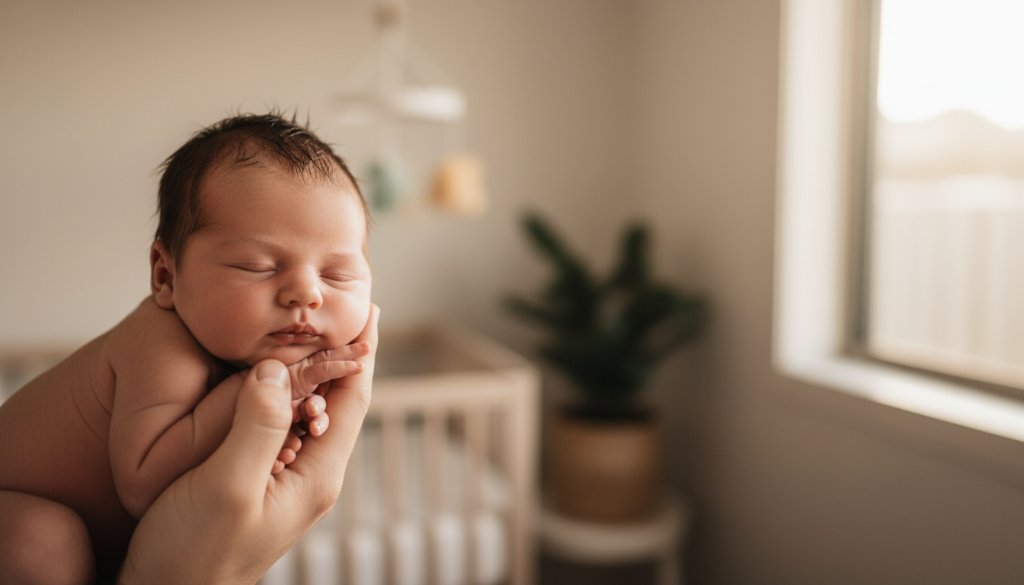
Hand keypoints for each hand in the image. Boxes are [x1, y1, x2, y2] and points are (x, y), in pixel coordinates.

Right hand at [118, 305, 379, 584]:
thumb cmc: (194, 552)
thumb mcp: (228, 487)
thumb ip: (257, 427)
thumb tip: (276, 369)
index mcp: (317, 475)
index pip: (353, 399)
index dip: (362, 351)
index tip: (369, 308)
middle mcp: (312, 477)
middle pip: (339, 403)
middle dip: (345, 356)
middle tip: (347, 311)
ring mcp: (288, 483)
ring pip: (310, 413)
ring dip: (315, 373)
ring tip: (316, 334)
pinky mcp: (261, 485)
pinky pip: (283, 428)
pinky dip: (284, 395)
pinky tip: (271, 382)